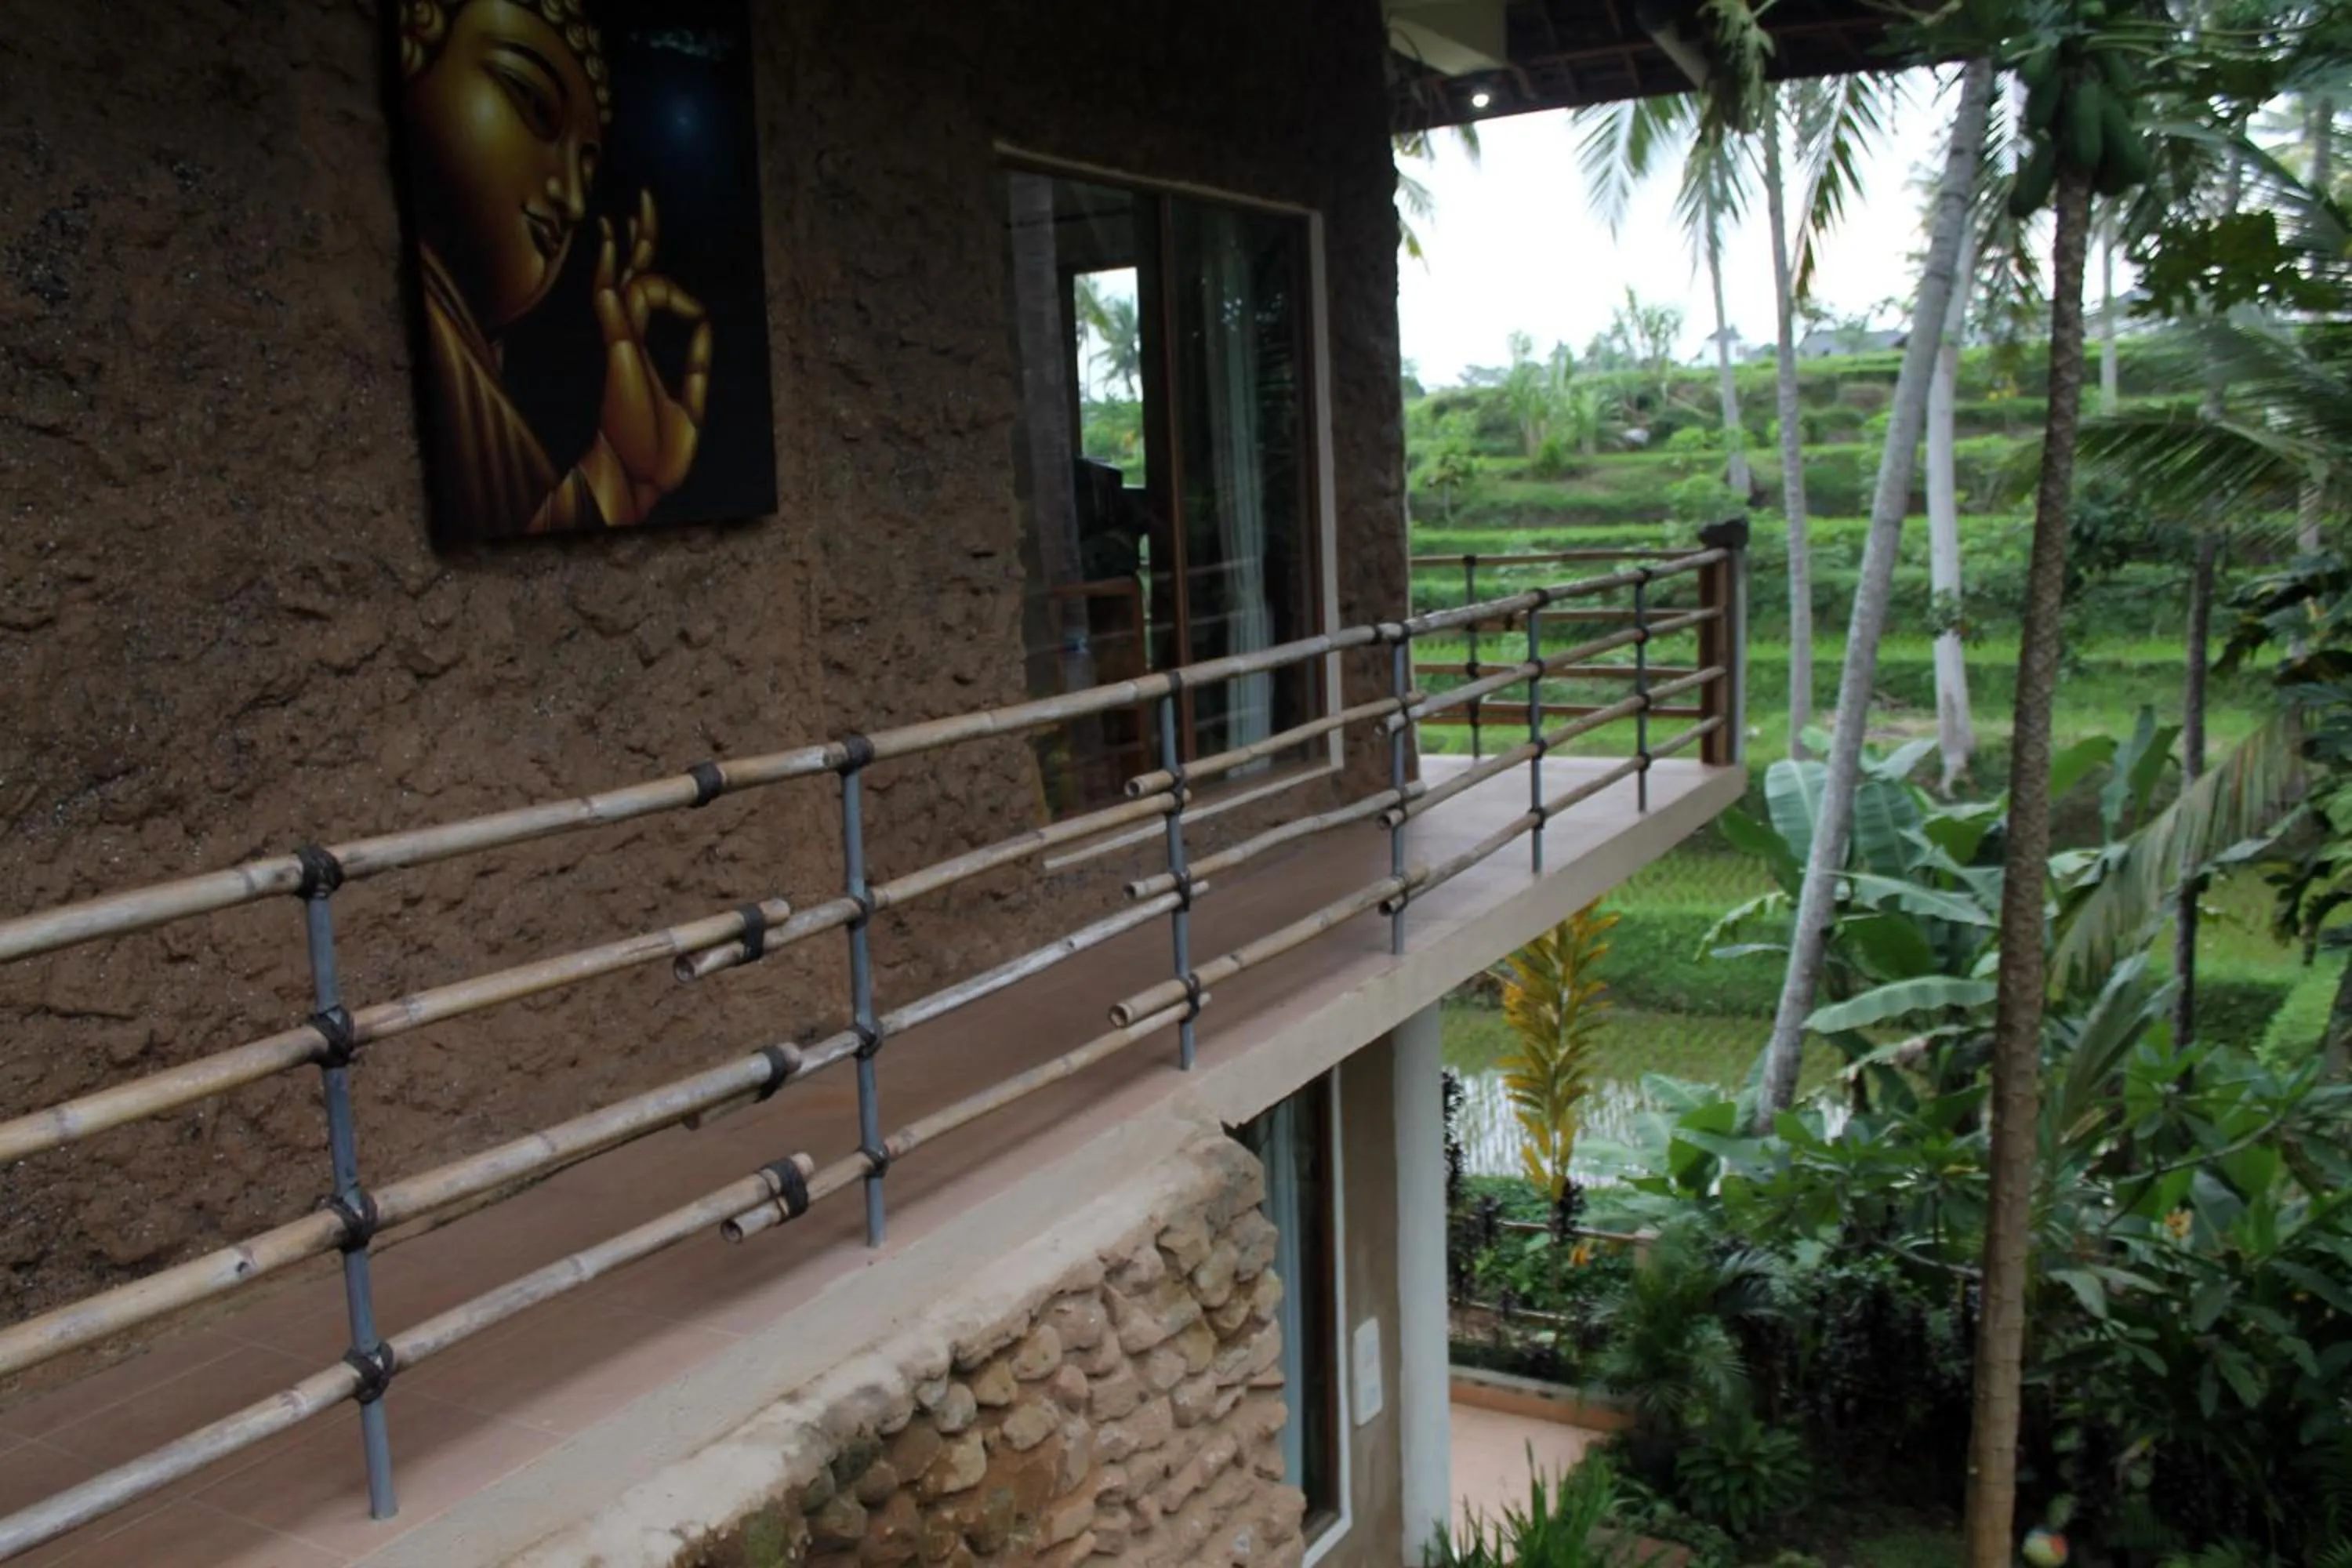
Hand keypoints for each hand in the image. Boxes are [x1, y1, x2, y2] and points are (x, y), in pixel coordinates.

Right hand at [587, 190, 711, 521]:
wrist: (636, 484)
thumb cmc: (657, 455)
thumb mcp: (691, 406)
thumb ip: (696, 366)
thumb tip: (705, 325)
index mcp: (639, 349)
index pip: (647, 295)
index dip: (669, 284)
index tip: (695, 310)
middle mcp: (625, 339)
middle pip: (630, 273)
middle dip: (640, 235)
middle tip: (644, 197)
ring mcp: (618, 342)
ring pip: (623, 277)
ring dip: (632, 242)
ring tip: (637, 206)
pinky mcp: (615, 350)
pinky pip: (613, 300)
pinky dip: (615, 269)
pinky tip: (613, 238)